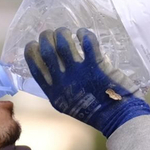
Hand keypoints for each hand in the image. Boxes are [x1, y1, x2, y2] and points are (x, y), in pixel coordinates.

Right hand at [24, 27, 149, 137]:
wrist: (118, 117)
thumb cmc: (93, 112)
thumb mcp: (67, 104)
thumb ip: (58, 87)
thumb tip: (54, 67)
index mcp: (54, 92)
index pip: (35, 66)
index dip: (31, 51)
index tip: (35, 44)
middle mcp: (63, 81)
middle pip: (46, 51)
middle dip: (46, 37)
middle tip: (51, 34)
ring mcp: (79, 72)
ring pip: (64, 43)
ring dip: (63, 32)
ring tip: (67, 32)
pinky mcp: (96, 65)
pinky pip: (87, 42)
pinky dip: (83, 34)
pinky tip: (83, 33)